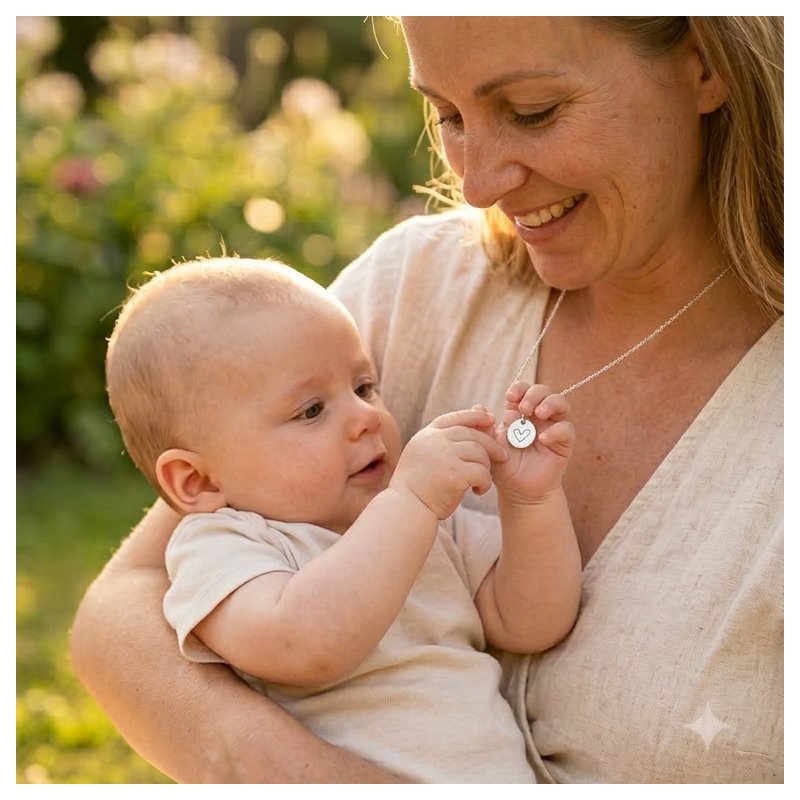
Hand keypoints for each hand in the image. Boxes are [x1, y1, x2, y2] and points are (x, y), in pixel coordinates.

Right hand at [390, 407, 507, 519]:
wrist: (407, 508)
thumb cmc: (418, 486)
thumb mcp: (424, 455)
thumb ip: (442, 441)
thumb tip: (471, 425)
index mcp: (427, 435)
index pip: (456, 418)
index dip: (476, 416)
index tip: (490, 420)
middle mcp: (435, 441)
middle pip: (472, 434)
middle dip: (491, 445)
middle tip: (502, 456)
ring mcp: (445, 455)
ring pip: (480, 453)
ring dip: (486, 468)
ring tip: (480, 481)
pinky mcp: (455, 473)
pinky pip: (482, 472)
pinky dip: (485, 483)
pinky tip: (478, 491)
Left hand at [494, 382, 574, 503]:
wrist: (517, 490)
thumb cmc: (503, 467)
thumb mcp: (489, 446)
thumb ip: (483, 428)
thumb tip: (478, 407)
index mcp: (519, 413)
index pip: (523, 390)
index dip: (519, 388)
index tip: (510, 397)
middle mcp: (538, 417)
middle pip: (544, 391)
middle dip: (534, 394)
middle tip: (524, 408)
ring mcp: (552, 427)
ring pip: (561, 403)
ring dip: (550, 403)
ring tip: (537, 414)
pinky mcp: (564, 443)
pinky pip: (567, 429)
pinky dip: (555, 430)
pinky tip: (542, 439)